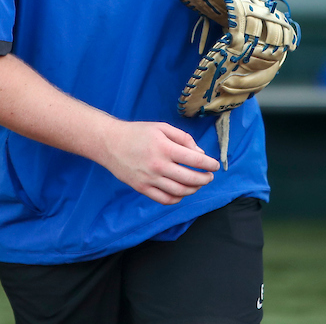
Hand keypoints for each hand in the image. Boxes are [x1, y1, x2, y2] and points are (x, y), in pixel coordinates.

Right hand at [100, 121, 219, 204]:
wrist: (110, 143)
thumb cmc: (138, 132)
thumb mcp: (162, 127)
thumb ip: (183, 138)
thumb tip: (200, 154)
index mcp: (165, 148)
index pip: (195, 160)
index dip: (209, 164)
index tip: (215, 165)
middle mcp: (158, 165)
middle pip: (190, 179)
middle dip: (204, 179)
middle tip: (209, 176)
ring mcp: (150, 179)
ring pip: (179, 192)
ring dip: (193, 189)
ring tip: (197, 184)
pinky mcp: (142, 188)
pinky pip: (164, 199)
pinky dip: (177, 198)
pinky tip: (181, 192)